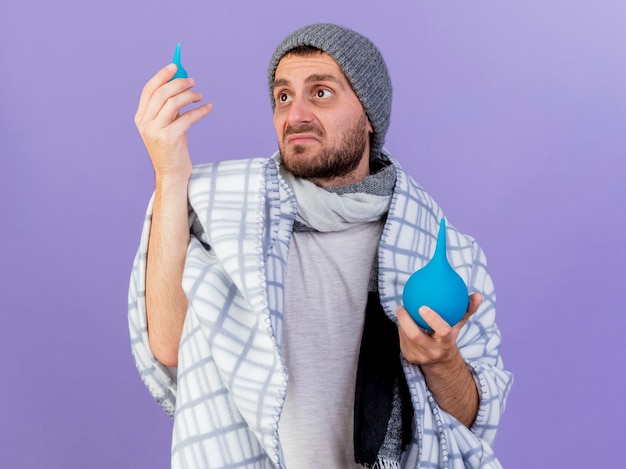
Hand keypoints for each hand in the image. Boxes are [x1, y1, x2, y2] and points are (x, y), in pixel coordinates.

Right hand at [134, 64, 212, 181]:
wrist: (172, 172)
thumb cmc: (172, 146)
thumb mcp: (166, 124)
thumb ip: (169, 106)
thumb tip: (182, 81)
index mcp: (141, 117)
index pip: (149, 89)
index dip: (162, 75)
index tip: (176, 66)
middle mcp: (145, 123)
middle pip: (161, 93)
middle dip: (179, 83)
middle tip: (193, 81)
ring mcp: (155, 131)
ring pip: (173, 102)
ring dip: (190, 95)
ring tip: (200, 96)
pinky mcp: (169, 139)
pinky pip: (187, 118)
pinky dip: (200, 110)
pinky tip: (208, 108)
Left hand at [397, 293, 482, 426]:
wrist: (441, 361)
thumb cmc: (449, 335)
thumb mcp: (458, 325)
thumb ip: (467, 309)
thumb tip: (478, 295)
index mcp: (446, 343)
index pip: (442, 331)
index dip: (432, 319)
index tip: (422, 307)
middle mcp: (433, 352)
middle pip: (415, 336)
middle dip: (406, 320)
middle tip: (402, 306)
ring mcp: (420, 357)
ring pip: (406, 337)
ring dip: (402, 323)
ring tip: (402, 309)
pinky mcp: (410, 358)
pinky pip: (402, 340)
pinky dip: (401, 329)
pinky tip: (402, 319)